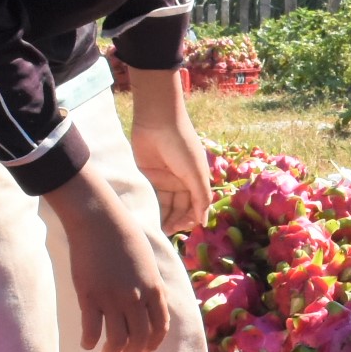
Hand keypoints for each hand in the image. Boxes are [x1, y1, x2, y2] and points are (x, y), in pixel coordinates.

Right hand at [46, 173, 170, 351]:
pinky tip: (87, 343)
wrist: (100, 221)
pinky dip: (89, 342)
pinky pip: (91, 330)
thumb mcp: (148, 264)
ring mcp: (113, 298)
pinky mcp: (90, 296)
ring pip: (116, 340)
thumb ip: (150, 287)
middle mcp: (137, 298)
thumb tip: (149, 308)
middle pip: (139, 339)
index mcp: (154, 289)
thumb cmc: (124, 237)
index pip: (160, 329)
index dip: (151, 346)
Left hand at [123, 65, 210, 233]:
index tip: (181, 228)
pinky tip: (147, 216)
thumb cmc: (181, 144)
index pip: (195, 206)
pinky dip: (150, 206)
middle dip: (175, 221)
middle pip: (179, 208)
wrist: (157, 120)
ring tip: (156, 228)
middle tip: (166, 231)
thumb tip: (203, 222)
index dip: (189, 219)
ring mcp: (164, 179)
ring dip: (162, 217)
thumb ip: (200, 198)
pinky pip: (151, 195)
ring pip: (165, 205)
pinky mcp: (148, 176)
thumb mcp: (195, 172)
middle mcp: (181, 181)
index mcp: (196, 180)